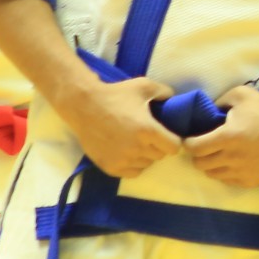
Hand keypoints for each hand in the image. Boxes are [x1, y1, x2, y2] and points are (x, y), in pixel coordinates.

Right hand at [64, 73, 180, 179]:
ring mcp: (123, 160)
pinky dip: (133, 165)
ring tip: (134, 142)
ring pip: (146, 164)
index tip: (165, 134)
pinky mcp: (110, 167)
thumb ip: (164, 92)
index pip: (173, 147)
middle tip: (147, 135)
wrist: (83, 106)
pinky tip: (126, 152)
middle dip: (157, 146)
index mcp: (148, 130)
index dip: (172, 140)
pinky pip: (132, 173)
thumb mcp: (143, 86)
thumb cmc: (115, 94)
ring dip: (144, 156)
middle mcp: (137, 148)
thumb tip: (174, 100)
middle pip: (160, 156)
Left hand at [187, 87, 258, 187]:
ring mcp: (242, 172)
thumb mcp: (240, 95)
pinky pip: (229, 181)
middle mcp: (232, 158)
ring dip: (211, 165)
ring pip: (213, 175)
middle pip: (200, 165)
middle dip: (198, 155)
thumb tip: (207, 113)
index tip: (191, 139)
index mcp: (227, 137)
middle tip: (204, 147)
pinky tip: (232, 162)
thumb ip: (219, 101)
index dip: (189, 143)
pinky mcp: (251, 180)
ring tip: (218, 155)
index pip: (195, 148)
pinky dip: (226, 172)